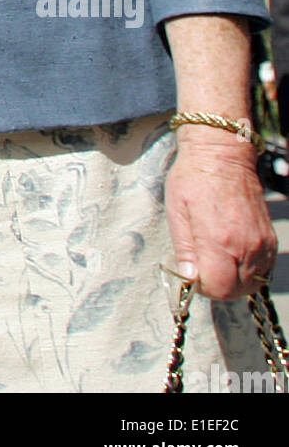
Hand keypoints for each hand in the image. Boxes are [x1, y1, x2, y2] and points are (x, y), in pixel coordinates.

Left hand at [165, 131, 277, 298]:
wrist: (222, 154)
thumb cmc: (193, 178)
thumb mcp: (176, 211)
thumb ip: (184, 249)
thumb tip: (188, 279)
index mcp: (219, 239)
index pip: (218, 288)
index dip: (201, 288)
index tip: (191, 275)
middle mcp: (245, 245)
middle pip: (235, 291)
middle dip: (216, 287)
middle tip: (200, 269)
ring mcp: (261, 243)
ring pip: (251, 284)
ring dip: (232, 282)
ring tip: (215, 262)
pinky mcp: (269, 239)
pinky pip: (262, 270)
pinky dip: (247, 272)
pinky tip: (231, 257)